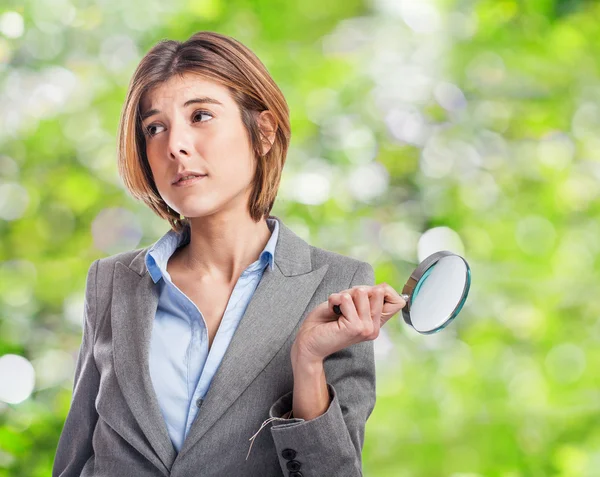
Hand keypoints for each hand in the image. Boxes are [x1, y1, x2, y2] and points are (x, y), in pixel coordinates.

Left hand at [291, 283, 406, 363]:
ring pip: (361, 292)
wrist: (308, 341)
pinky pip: (346, 299)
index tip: (361, 299)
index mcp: (375, 323)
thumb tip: (379, 288)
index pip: (398, 301)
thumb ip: (366, 297)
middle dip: (355, 292)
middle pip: (378, 290)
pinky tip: (332, 312)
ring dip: (343, 296)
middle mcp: (374, 328)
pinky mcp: (355, 327)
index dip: (382, 291)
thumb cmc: (324, 323)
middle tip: (344, 306)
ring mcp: (366, 328)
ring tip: (337, 310)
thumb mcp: (349, 305)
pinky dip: (334, 300)